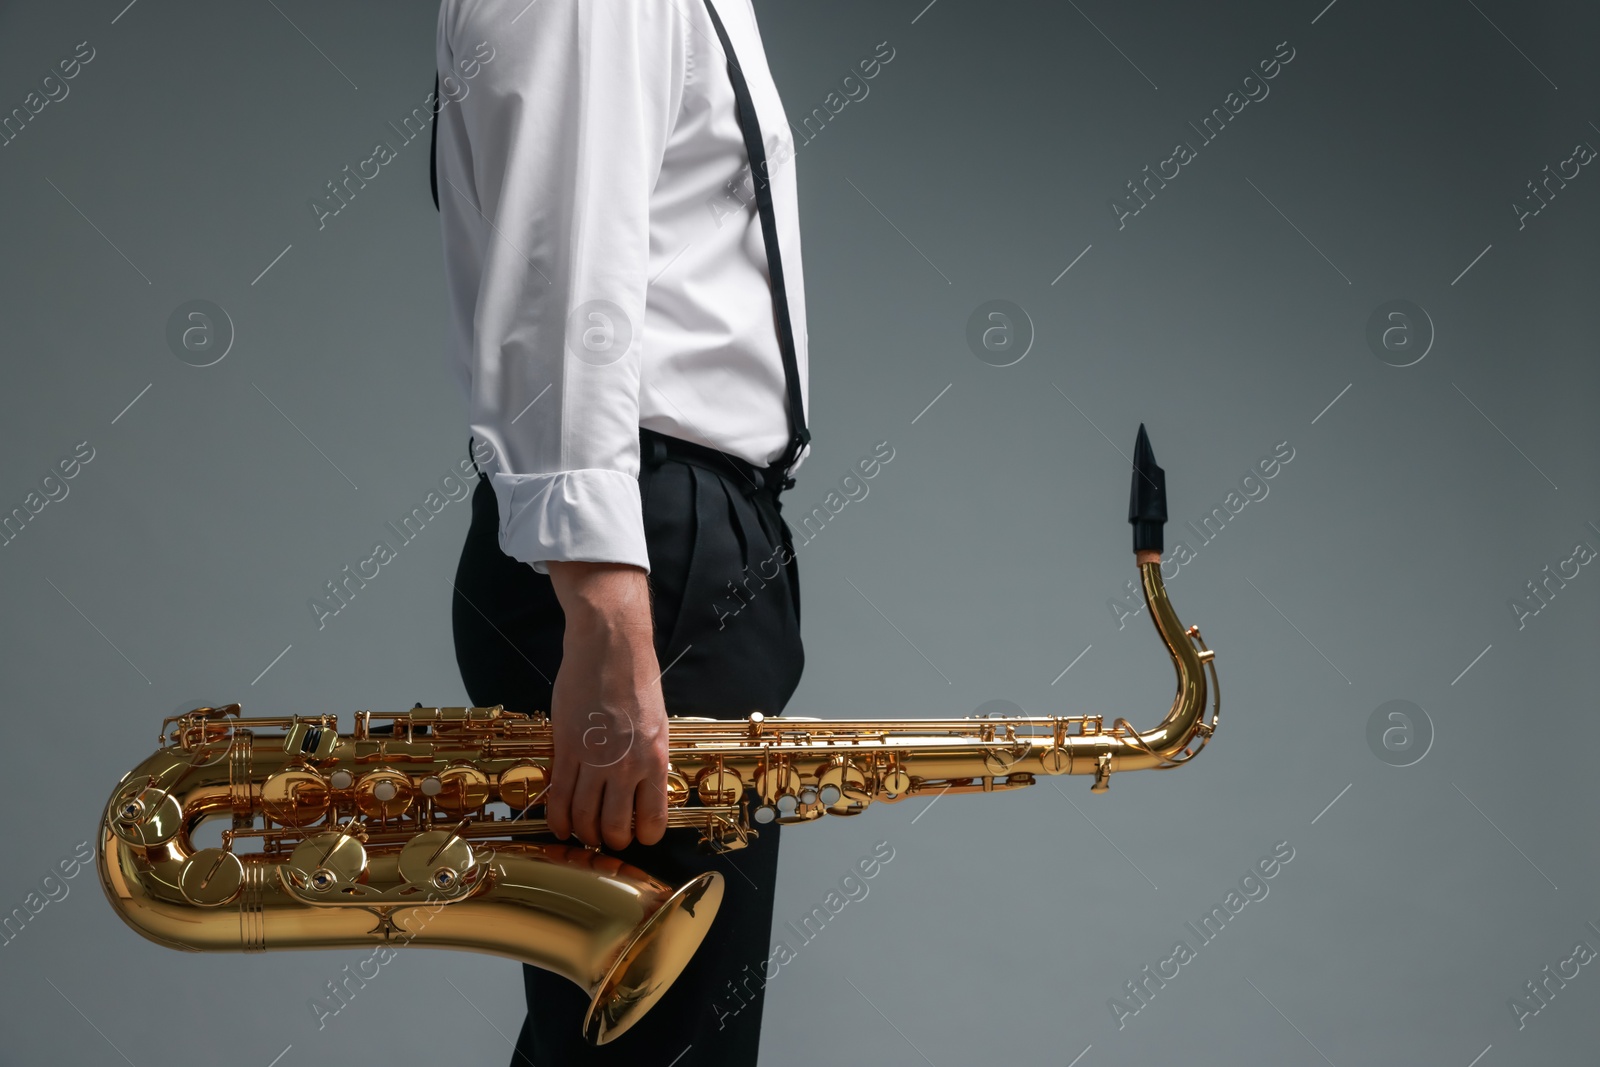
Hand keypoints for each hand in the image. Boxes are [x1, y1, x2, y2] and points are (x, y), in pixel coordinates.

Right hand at [543, 561, 669, 849]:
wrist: (609, 646)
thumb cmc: (636, 678)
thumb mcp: (657, 723)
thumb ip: (650, 758)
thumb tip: (643, 788)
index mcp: (656, 759)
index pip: (653, 820)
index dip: (644, 837)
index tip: (638, 836)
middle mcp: (626, 766)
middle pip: (614, 827)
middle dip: (610, 841)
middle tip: (606, 838)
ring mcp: (593, 760)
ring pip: (583, 817)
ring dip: (582, 833)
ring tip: (582, 834)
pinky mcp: (565, 748)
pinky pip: (558, 796)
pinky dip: (557, 818)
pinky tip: (559, 825)